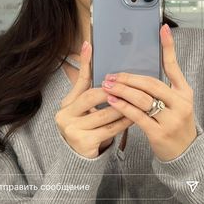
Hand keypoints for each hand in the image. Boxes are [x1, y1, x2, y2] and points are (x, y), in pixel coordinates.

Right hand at [55, 41, 132, 158]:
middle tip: (128, 85)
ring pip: (105, 113)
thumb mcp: (85, 108)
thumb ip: (89, 89)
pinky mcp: (85, 143)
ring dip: (124, 106)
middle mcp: (65, 116)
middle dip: (112, 90)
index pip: (79, 80)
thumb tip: (91, 57)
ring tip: (138, 100)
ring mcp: (73, 131)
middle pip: (92, 96)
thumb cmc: (87, 127)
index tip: (89, 45)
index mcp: (66, 104)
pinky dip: (124, 121)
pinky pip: (110, 129)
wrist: (80, 159)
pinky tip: (134, 117)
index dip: (85, 62)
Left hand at [101, 24, 196, 161]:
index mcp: (184, 92)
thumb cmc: (173, 121)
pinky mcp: (159, 133)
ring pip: (142, 99)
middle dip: (128, 78)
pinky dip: (123, 107)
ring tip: (107, 86)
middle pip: (150, 84)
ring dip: (121, 91)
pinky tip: (112, 101)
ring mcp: (171, 119)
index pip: (174, 66)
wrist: (183, 152)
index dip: (168, 47)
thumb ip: (160, 87)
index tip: (162, 29)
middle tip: (111, 75)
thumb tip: (137, 70)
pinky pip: (137, 116)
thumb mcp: (174, 102)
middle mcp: (180, 103)